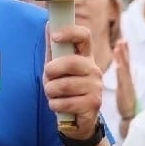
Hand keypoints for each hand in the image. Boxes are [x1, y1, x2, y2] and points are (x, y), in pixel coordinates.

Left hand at [43, 23, 103, 138]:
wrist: (76, 121)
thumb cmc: (65, 90)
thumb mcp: (56, 69)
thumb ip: (53, 49)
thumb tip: (49, 24)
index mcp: (85, 57)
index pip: (84, 36)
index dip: (70, 33)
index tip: (55, 36)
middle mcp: (94, 69)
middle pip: (72, 62)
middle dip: (52, 71)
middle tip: (47, 78)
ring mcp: (96, 87)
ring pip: (65, 85)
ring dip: (51, 91)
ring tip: (52, 94)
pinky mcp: (94, 104)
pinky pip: (66, 102)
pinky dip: (55, 105)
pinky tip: (58, 106)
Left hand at [111, 39, 136, 122]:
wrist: (130, 118)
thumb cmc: (126, 104)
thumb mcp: (123, 89)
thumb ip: (122, 78)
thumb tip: (118, 68)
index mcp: (126, 78)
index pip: (125, 62)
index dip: (124, 52)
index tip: (122, 40)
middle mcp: (128, 81)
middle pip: (126, 63)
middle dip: (124, 51)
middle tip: (122, 40)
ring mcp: (128, 86)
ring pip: (125, 69)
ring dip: (122, 58)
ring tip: (118, 47)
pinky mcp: (126, 93)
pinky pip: (124, 81)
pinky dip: (122, 72)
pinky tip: (118, 65)